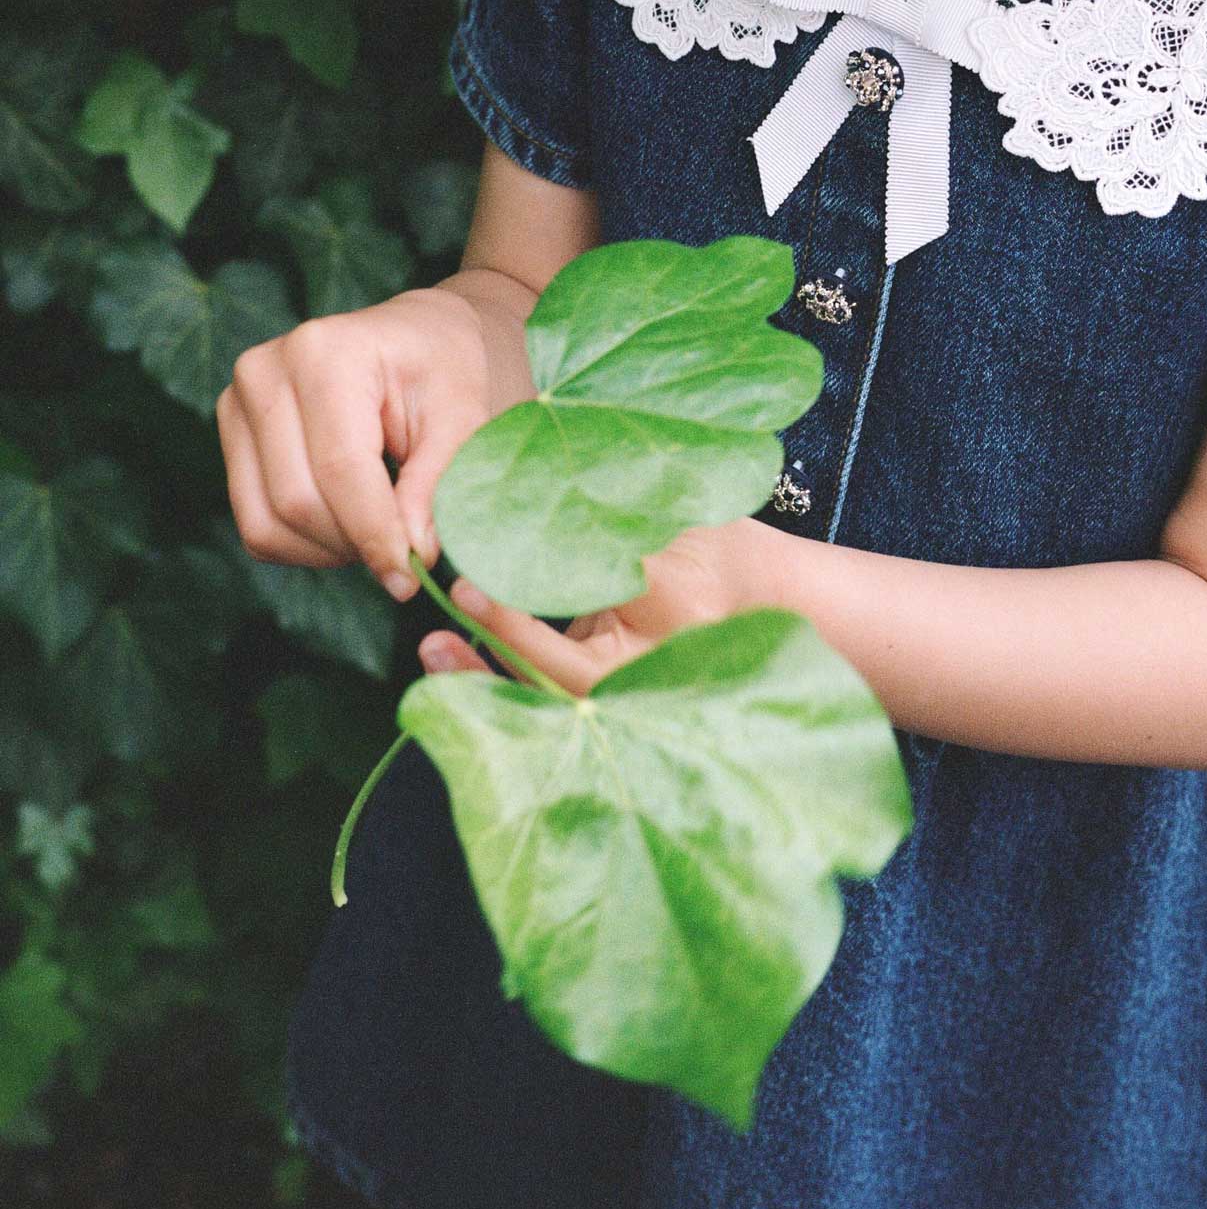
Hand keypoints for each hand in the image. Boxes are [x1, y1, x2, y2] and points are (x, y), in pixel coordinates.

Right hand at [217, 285, 518, 598]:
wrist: (418, 337)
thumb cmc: (448, 369)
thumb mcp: (465, 416)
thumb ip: (437, 484)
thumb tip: (411, 553)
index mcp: (326, 352)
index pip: (340, 468)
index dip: (375, 534)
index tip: (411, 576)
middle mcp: (264, 371)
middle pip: (297, 501)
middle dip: (356, 545)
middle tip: (407, 556)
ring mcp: (237, 402)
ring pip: (267, 522)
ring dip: (329, 551)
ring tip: (381, 534)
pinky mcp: (232, 435)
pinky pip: (255, 524)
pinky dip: (304, 546)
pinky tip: (349, 524)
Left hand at [418, 517, 793, 697]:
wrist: (773, 595)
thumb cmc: (725, 565)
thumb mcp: (671, 551)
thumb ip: (604, 545)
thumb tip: (530, 514)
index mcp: (643, 664)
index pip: (563, 655)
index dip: (511, 624)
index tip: (467, 591)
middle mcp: (625, 691)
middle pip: (539, 693)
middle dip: (483, 671)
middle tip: (432, 643)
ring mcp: (614, 690)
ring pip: (536, 694)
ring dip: (485, 671)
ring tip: (434, 650)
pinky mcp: (604, 676)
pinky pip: (545, 681)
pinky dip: (506, 663)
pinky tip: (467, 645)